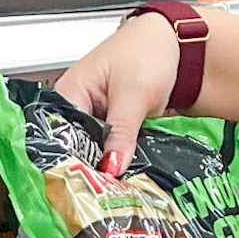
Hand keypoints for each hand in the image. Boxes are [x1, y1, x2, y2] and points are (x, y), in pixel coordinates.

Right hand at [49, 3, 189, 176]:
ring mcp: (96, 120)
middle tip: (107, 193)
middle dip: (92, 170)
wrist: (179, 44)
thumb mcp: (133, 95)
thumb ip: (120, 133)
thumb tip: (110, 168)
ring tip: (117, 189)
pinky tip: (128, 175)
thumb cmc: (148, 51)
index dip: (73, 162)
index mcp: (68, 93)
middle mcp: (77, 108)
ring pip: (95, 153)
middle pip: (75, 149)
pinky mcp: (114, 128)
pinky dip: (121, 161)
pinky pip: (112, 151)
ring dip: (109, 168)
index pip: (60, 136)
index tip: (89, 184)